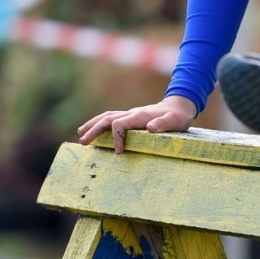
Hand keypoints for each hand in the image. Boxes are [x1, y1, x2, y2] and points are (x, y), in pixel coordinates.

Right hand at [77, 95, 196, 153]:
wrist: (179, 106)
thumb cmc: (178, 117)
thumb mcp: (175, 121)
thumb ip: (163, 124)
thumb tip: (150, 128)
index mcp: (139, 116)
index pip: (119, 124)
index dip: (115, 137)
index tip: (118, 152)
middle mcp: (132, 113)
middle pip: (107, 119)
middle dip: (94, 130)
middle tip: (83, 142)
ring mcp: (130, 114)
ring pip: (107, 116)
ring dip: (93, 124)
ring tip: (80, 133)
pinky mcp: (130, 117)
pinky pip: (111, 118)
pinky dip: (100, 123)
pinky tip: (94, 129)